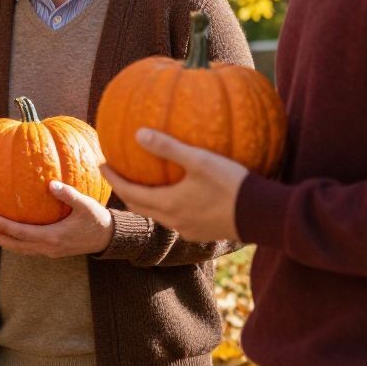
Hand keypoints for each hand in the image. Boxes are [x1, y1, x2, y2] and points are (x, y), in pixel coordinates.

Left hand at [0, 181, 113, 256]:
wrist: (109, 238)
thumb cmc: (98, 219)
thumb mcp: (85, 205)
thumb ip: (68, 194)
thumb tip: (50, 183)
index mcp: (53, 237)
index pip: (22, 234)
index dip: (5, 227)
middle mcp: (49, 247)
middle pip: (17, 246)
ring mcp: (51, 251)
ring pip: (22, 249)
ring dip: (6, 241)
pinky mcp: (54, 250)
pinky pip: (30, 247)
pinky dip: (17, 241)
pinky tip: (12, 231)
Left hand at [100, 128, 246, 242]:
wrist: (264, 215)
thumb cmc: (232, 184)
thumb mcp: (200, 160)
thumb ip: (168, 147)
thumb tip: (138, 133)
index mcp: (170, 204)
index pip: (130, 193)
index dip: (114, 179)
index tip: (102, 165)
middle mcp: (176, 221)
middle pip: (141, 207)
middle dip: (125, 190)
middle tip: (116, 174)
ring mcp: (190, 230)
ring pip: (158, 215)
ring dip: (145, 199)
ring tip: (142, 182)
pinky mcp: (204, 232)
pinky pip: (176, 218)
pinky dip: (165, 205)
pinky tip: (175, 193)